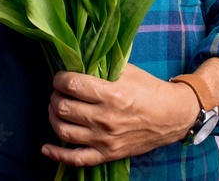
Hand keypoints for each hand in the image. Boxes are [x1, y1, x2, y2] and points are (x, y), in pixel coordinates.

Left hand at [42, 64, 198, 166]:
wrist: (173, 116)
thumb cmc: (150, 90)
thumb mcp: (128, 70)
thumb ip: (102, 66)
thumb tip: (76, 60)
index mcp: (111, 94)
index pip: (71, 85)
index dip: (60, 78)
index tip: (61, 77)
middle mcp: (105, 118)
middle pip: (63, 107)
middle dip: (55, 96)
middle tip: (60, 92)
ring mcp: (105, 139)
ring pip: (63, 131)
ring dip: (54, 117)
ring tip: (58, 109)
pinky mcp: (107, 154)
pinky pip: (76, 159)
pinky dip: (57, 154)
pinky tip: (46, 148)